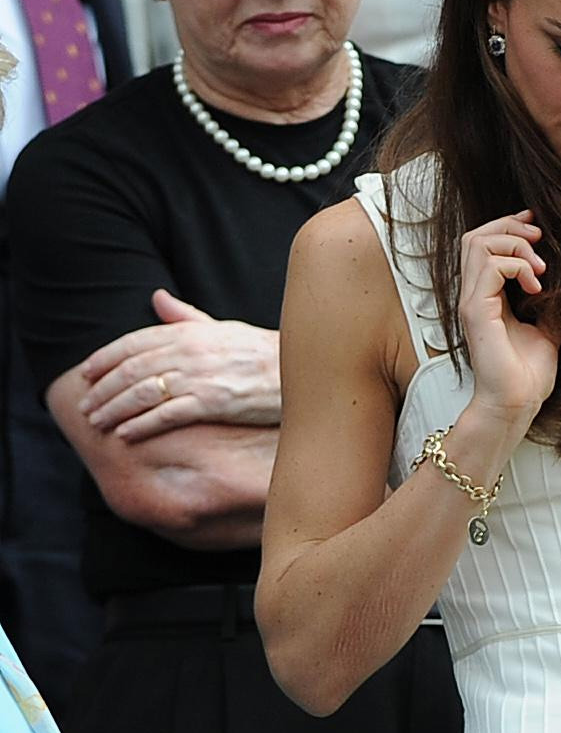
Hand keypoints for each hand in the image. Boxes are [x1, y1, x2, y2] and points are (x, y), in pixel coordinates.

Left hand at [78, 288, 280, 440]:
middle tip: (86, 406)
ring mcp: (201, 377)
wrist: (302, 372)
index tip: (86, 373)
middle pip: (132, 369)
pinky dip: (142, 425)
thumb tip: (156, 298)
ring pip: (143, 392)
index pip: (134, 342)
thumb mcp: (223, 328)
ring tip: (98, 422)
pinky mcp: (214, 403)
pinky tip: (126, 435)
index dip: (105, 358)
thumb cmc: (262, 353)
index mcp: (190, 332)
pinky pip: (167, 415)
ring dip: (114, 409)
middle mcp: (191, 352)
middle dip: (102, 389)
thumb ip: (185, 317)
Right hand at [459, 212, 558, 425]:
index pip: (482, 244)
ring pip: (477, 243)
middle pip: (475, 235)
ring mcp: (471, 301)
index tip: (538, 229)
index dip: (509, 227)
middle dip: (510, 226)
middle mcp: (473, 295)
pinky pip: (491, 266)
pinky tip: (535, 286)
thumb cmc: (527, 375)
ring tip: (539, 268)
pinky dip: (517, 266)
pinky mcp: (476, 311)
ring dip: (515, 244)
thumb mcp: (546, 328)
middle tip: (539, 239)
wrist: (516, 404)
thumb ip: (547, 302)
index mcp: (486, 296)